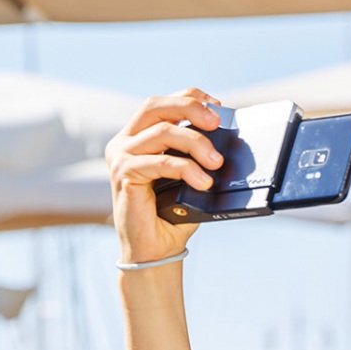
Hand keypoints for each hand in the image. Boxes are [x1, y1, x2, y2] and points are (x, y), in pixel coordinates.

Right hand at [105, 89, 222, 265]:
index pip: (162, 104)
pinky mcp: (123, 175)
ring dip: (195, 144)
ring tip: (217, 163)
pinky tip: (203, 182)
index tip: (217, 106)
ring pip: (161, 132)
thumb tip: (229, 141)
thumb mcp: (191, 179)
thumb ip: (198, 156)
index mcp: (139, 137)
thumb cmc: (174, 217)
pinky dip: (186, 168)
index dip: (189, 98)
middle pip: (156, 107)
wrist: (157, 252)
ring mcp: (121, 157)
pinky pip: (159, 161)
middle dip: (190, 109)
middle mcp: (125, 142)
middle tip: (218, 122)